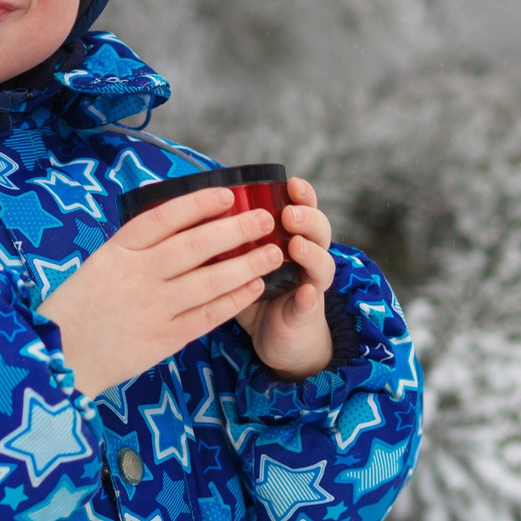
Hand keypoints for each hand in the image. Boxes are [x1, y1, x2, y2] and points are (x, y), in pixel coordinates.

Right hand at [38, 188, 282, 398]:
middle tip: (265, 219)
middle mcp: (138, 275)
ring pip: (210, 280)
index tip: (227, 194)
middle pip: (195, 246)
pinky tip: (255, 287)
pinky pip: (208, 315)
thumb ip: (136, 248)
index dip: (198, 204)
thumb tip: (183, 223)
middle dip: (235, 230)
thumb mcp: (100, 264)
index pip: (164, 218)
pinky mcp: (164, 338)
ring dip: (246, 264)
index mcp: (118, 251)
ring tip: (273, 252)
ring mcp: (153, 308)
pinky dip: (234, 299)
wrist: (61, 357)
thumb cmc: (80, 306)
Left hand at [236, 178, 335, 378]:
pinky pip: (309, 304)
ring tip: (295, 246)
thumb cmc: (257, 291)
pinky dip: (307, 298)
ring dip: (311, 252)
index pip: (304, 209)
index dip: (302, 195)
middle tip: (288, 214)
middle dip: (307, 218)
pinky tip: (304, 292)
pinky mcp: (304, 314)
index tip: (290, 183)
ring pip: (323, 264)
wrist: (278, 337)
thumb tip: (197, 210)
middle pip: (319, 230)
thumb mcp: (243, 260)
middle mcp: (307, 258)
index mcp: (291, 238)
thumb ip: (232, 239)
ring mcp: (310, 285)